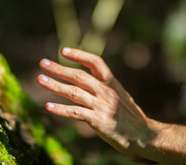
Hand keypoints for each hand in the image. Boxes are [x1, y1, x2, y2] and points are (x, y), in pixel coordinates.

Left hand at [37, 48, 156, 154]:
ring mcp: (102, 105)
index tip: (63, 50)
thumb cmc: (130, 115)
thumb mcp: (121, 95)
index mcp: (112, 82)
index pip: (95, 62)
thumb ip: (104, 86)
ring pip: (73, 92)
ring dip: (54, 85)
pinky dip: (61, 109)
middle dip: (59, 68)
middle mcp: (106, 91)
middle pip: (79, 75)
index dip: (79, 55)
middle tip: (43, 63)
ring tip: (40, 79)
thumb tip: (86, 79)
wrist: (145, 134)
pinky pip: (75, 112)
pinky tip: (48, 106)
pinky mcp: (98, 121)